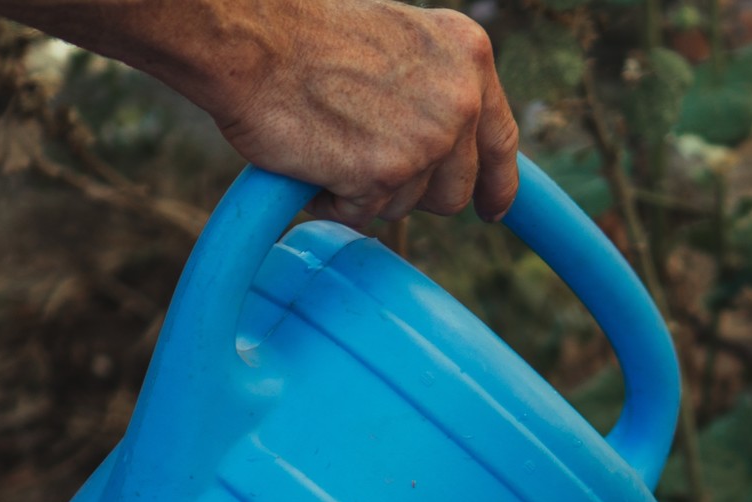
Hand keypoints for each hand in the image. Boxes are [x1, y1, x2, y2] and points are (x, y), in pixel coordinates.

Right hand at [199, 0, 520, 226]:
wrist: (250, 38)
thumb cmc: (307, 37)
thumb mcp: (400, 43)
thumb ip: (436, 88)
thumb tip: (452, 144)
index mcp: (469, 56)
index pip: (501, 141)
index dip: (497, 185)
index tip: (491, 210)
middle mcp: (461, 100)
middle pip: (456, 190)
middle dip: (415, 190)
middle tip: (367, 159)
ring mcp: (428, 140)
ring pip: (410, 206)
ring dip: (369, 191)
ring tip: (331, 140)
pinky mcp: (386, 175)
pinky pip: (366, 215)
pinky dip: (335, 200)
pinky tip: (314, 159)